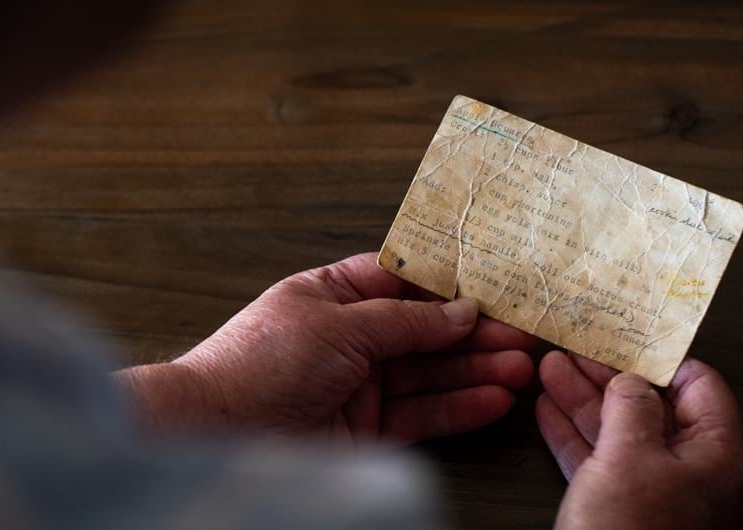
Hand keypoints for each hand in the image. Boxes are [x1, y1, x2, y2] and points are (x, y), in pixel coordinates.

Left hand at [117, 252, 536, 446]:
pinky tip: (494, 399)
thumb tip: (457, 310)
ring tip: (521, 367)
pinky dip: (459, 408)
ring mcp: (360, 384)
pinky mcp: (368, 427)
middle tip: (522, 331)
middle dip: (474, 332)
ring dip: (477, 370)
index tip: (493, 284)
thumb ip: (403, 320)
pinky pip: (422, 414)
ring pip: (430, 374)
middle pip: (424, 330)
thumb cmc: (259, 362)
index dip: (447, 284)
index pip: (402, 281)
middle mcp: (349, 338)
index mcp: (333, 295)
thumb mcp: (337, 325)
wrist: (220, 429)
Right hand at [537, 351, 742, 529]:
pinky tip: (550, 412)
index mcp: (718, 456)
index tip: (627, 335)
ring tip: (552, 370)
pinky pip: (599, 463)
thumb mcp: (630, 456)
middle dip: (607, 375)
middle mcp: (694, 475)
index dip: (659, 357)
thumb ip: (630, 406)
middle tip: (578, 349)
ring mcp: (658, 495)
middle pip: (651, 407)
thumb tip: (628, 380)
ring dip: (582, 399)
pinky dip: (573, 435)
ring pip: (619, 433)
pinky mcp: (624, 513)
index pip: (698, 386)